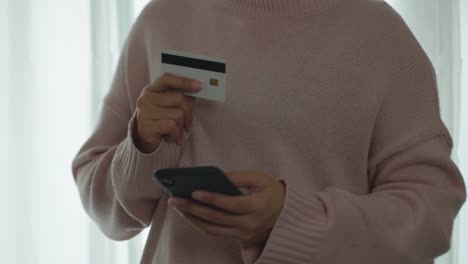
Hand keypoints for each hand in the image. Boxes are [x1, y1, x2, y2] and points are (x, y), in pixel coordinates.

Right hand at [134, 73, 201, 152]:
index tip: (199, 85)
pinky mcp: (147, 126)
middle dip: (189, 113)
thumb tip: (197, 89)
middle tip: (188, 124)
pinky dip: (175, 134)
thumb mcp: (167, 106)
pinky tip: (169, 137)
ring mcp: (145, 112)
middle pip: (179, 98)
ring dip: (181, 127)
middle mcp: (146, 99)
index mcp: (151, 90)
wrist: (143, 140)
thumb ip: (179, 97)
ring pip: (178, 115)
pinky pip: (172, 127)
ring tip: (175, 132)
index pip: (167, 79)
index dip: (184, 81)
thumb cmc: (160, 121)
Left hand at [168, 171, 285, 245]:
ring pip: (213, 229)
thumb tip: (217, 176)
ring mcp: (243, 234)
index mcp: (257, 206)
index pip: (232, 204)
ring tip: (177, 205)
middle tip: (175, 199)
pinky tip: (188, 213)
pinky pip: (215, 233)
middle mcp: (249, 224)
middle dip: (193, 209)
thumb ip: (239, 177)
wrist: (285, 215)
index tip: (195, 191)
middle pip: (217, 218)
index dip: (213, 199)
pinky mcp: (238, 238)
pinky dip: (199, 223)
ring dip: (192, 218)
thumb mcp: (260, 179)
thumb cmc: (272, 192)